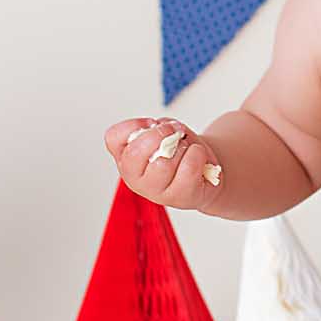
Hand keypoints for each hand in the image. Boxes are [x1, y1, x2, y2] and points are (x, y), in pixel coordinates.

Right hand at [103, 117, 223, 212]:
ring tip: (186, 148)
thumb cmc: (181, 151)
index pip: (113, 137)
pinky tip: (197, 155)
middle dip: (159, 134)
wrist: (207, 173)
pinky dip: (197, 154)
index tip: (152, 124)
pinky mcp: (180, 197)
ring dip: (181, 147)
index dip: (134, 124)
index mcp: (126, 160)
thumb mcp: (166, 132)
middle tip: (174, 132)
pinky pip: (188, 168)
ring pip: (163, 163)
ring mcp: (156, 192)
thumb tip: (164, 130)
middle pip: (135, 153)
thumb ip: (159, 127)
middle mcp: (135, 179)